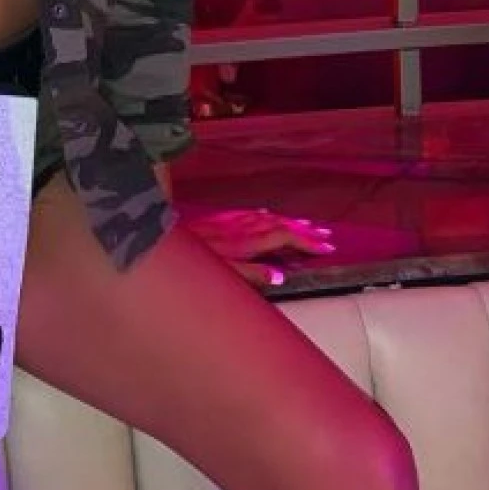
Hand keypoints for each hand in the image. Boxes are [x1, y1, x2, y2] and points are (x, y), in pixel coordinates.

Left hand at [185, 208, 335, 288]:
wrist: (163, 239)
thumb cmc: (193, 262)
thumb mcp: (224, 274)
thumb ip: (253, 274)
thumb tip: (280, 275)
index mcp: (246, 243)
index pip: (283, 238)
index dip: (305, 242)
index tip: (325, 247)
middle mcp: (241, 228)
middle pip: (278, 225)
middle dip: (303, 230)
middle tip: (324, 236)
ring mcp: (229, 222)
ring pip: (265, 218)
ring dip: (287, 221)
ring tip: (306, 225)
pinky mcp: (218, 220)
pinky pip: (247, 214)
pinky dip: (263, 215)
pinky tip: (266, 214)